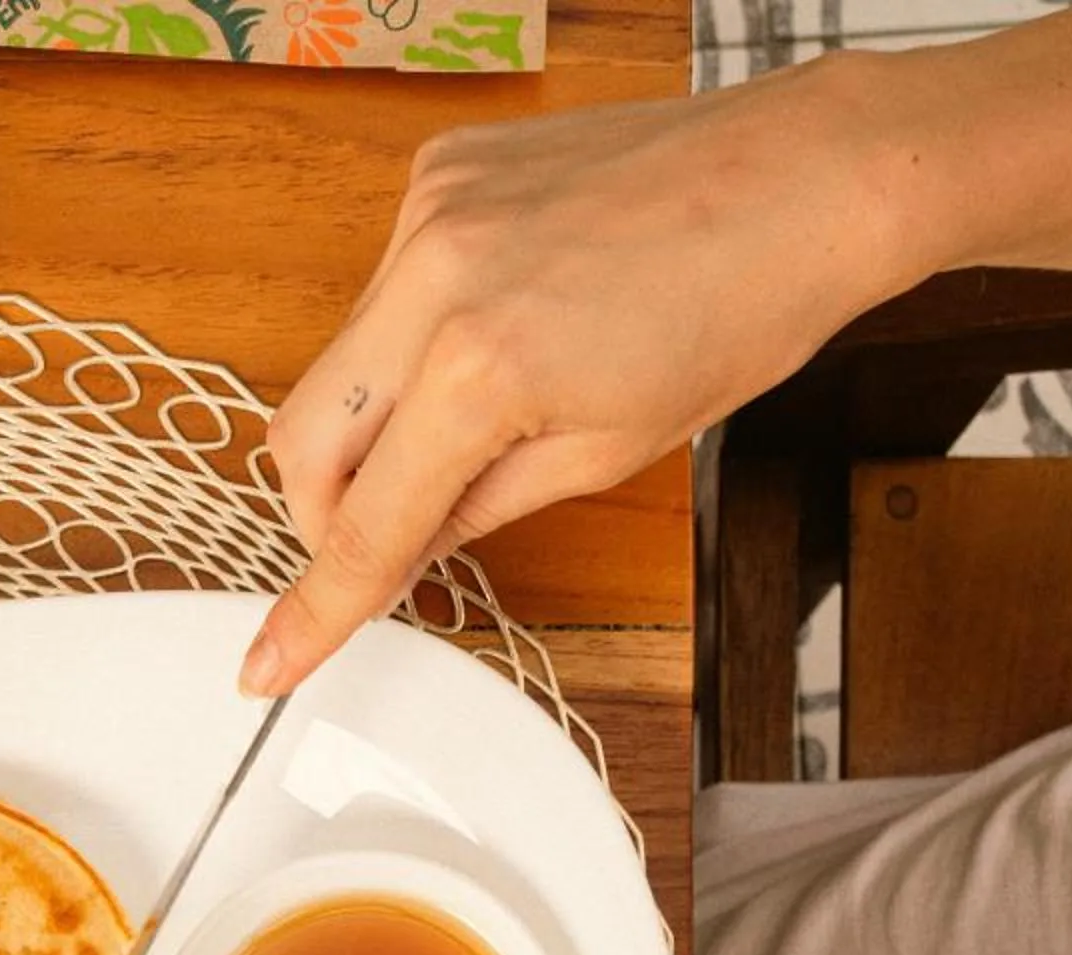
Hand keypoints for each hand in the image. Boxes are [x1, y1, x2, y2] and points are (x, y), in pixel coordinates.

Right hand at [244, 62, 929, 697]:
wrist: (804, 180)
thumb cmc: (740, 312)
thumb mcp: (608, 452)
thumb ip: (478, 506)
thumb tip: (399, 547)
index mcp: (482, 369)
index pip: (366, 522)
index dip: (314, 609)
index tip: (267, 663)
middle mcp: (434, 278)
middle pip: (302, 436)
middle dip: (327, 508)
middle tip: (383, 541)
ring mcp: (428, 214)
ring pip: (339, 359)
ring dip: (380, 415)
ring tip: (481, 412)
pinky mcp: (439, 173)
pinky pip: (385, 287)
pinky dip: (416, 334)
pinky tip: (501, 327)